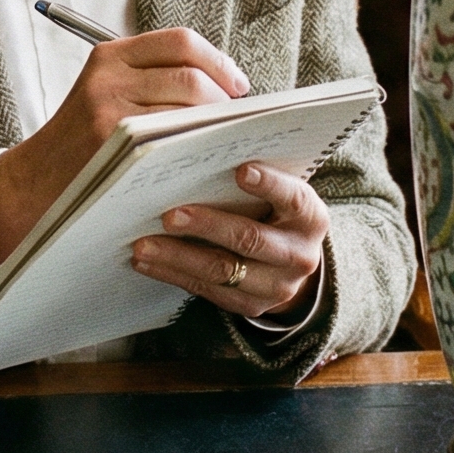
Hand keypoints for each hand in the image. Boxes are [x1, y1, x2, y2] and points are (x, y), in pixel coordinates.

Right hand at [0, 27, 248, 259]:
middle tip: (235, 120)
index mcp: (110, 56)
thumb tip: (223, 85)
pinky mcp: (113, 142)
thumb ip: (150, 80)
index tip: (237, 85)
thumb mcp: (104, 93)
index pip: (180, 41)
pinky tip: (203, 158)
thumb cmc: (81, 142)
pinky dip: (197, 146)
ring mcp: (109, 110)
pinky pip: (174, 138)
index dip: (218, 61)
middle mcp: (108, 76)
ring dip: (215, 125)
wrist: (32, 183)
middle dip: (223, 98)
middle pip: (190, 75)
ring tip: (222, 140)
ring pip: (187, 107)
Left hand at [131, 162, 327, 321]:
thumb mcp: (279, 193)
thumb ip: (255, 174)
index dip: (269, 184)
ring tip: (143, 244)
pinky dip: (173, 274)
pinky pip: (207, 291)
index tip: (240, 170)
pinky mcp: (251, 306)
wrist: (291, 263)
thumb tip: (200, 147)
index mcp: (311, 217)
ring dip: (178, 256)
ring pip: (222, 271)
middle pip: (250, 239)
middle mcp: (300, 255)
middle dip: (207, 225)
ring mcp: (277, 286)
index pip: (293, 198)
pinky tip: (146, 262)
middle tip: (169, 214)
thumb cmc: (275, 211)